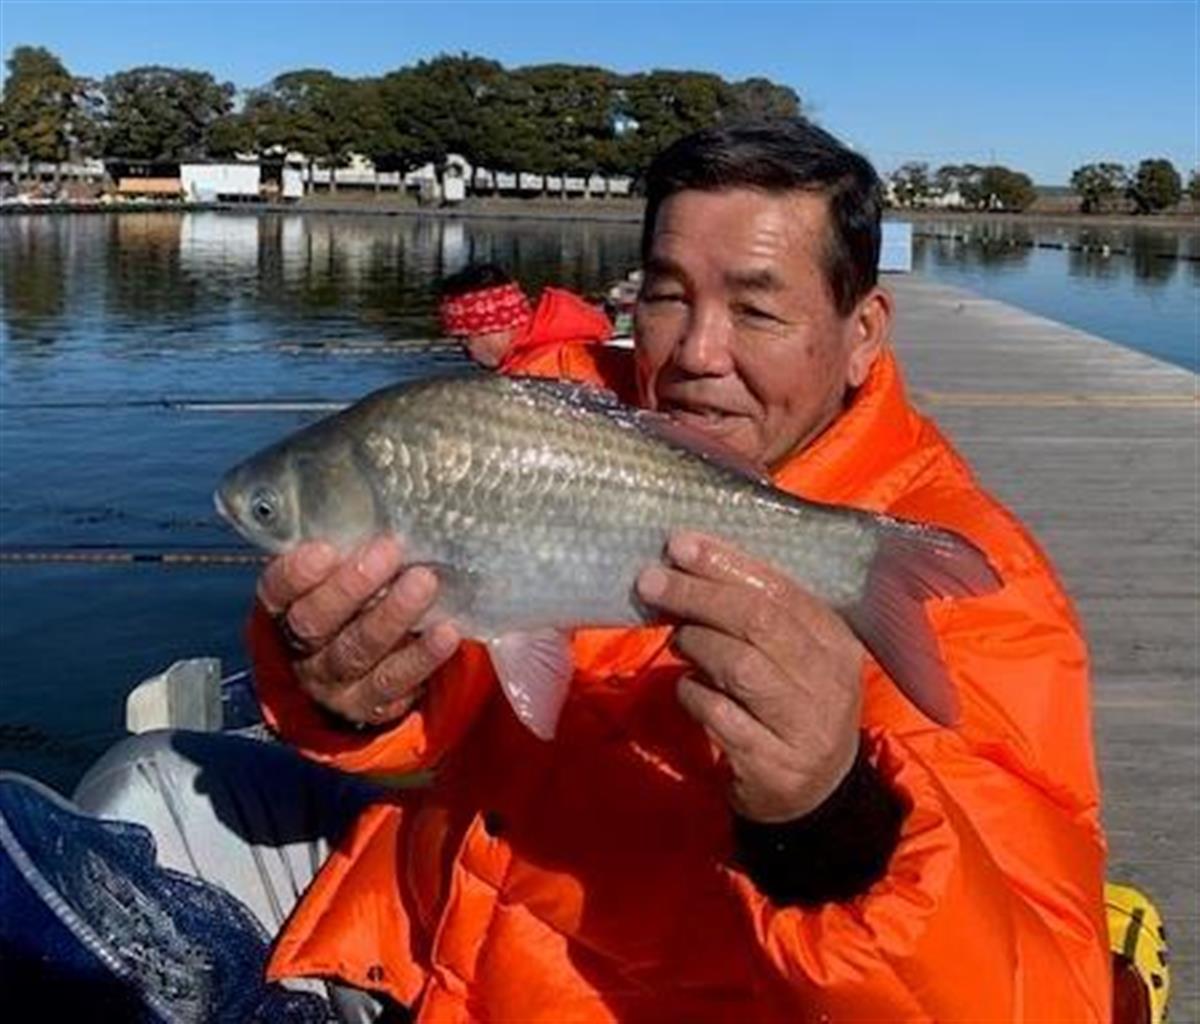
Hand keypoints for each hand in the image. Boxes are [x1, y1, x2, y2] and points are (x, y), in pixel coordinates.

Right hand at [255, 536, 460, 727]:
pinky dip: (422, 656)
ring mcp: (335, 681)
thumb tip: (392, 493)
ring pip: (356, 651)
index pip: (278, 590)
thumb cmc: (357, 599)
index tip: (324, 548)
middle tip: (388, 550)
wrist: (361, 673)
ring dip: (392, 615)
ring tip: (424, 581)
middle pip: (315, 621)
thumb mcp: (342, 573)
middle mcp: (304, 647)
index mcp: (286, 608)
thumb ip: (350, 547)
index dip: (296, 572)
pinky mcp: (371, 703)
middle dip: (351, 585)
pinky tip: (447, 632)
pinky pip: (395, 681)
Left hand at [636, 531, 862, 821]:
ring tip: (677, 639)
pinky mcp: (776, 767)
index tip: (679, 545)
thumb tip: (688, 566)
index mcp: (836, 641)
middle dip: (698, 596)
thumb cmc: (790, 704)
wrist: (814, 794)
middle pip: (759, 623)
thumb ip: (756, 615)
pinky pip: (722, 718)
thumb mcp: (791, 655)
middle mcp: (830, 682)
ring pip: (742, 668)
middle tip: (652, 581)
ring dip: (697, 644)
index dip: (726, 564)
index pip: (780, 590)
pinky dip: (694, 696)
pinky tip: (686, 689)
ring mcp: (806, 727)